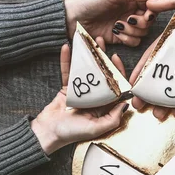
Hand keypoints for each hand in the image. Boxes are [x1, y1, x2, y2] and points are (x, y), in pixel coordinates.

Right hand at [31, 37, 128, 153]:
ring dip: (87, 54)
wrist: (48, 133)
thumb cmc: (72, 134)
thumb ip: (113, 118)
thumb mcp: (96, 128)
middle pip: (102, 74)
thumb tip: (126, 103)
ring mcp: (81, 91)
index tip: (116, 59)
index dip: (118, 72)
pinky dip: (67, 60)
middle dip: (103, 57)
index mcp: (104, 107)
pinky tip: (67, 48)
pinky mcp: (67, 88)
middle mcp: (95, 98)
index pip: (115, 87)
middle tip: (101, 42)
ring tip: (88, 40)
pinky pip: (68, 71)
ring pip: (86, 70)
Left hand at [64, 0, 158, 46]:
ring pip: (142, 33)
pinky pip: (133, 42)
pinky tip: (116, 33)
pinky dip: (127, 39)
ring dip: (132, 31)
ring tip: (117, 25)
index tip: (146, 12)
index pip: (150, 6)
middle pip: (149, 22)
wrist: (72, 19)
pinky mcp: (119, 39)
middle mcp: (130, 12)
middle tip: (129, 19)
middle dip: (141, 22)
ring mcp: (125, 27)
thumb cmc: (90, 2)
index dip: (151, 11)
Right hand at [130, 0, 174, 119]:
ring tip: (156, 113)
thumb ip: (174, 0)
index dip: (142, 69)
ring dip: (164, 98)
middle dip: (149, 90)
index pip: (154, 54)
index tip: (133, 84)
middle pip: (161, 73)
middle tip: (139, 105)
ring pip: (174, 84)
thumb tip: (150, 2)